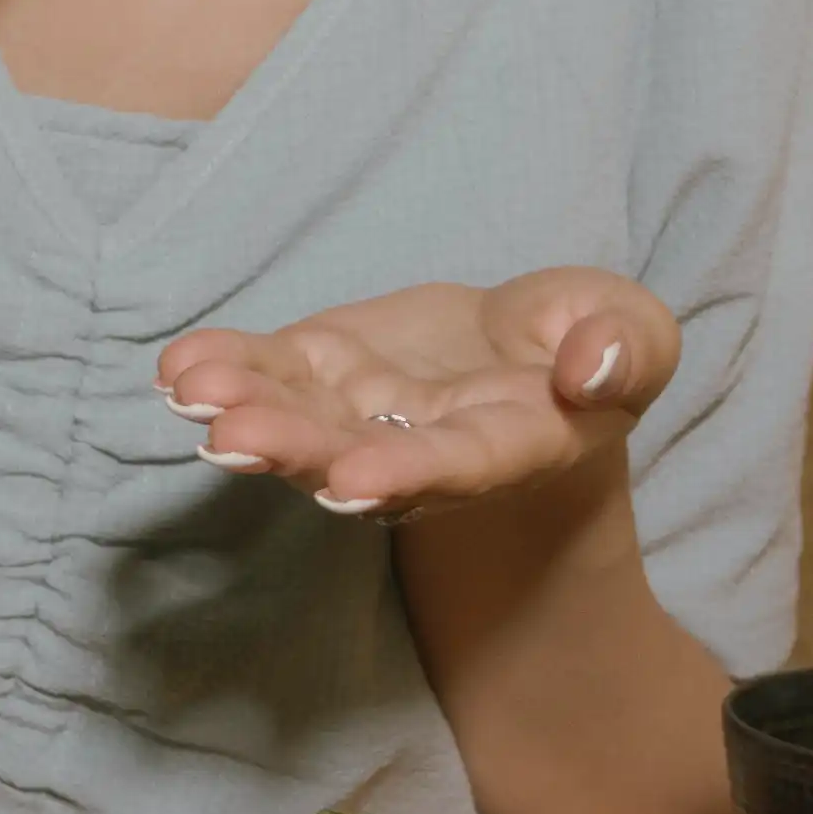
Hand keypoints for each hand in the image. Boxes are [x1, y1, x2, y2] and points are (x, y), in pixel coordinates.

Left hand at [157, 269, 677, 522]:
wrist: (528, 352)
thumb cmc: (586, 348)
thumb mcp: (633, 334)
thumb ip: (625, 350)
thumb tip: (588, 366)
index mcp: (509, 445)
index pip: (456, 465)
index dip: (406, 473)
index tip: (354, 479)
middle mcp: (420, 446)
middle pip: (353, 456)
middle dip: (294, 451)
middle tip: (233, 441)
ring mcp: (362, 410)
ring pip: (299, 420)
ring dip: (244, 412)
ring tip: (192, 395)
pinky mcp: (322, 369)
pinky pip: (269, 374)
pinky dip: (225, 370)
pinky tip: (178, 366)